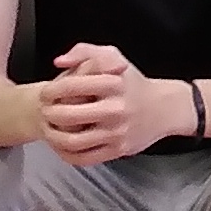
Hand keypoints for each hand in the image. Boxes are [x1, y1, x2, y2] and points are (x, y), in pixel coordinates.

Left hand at [38, 44, 186, 164]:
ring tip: (49, 130)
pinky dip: (67, 155)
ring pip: (74, 141)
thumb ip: (84, 51)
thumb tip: (59, 62)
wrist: (165, 108)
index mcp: (113, 83)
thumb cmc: (133, 82)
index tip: (45, 93)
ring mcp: (117, 132)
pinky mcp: (119, 150)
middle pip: (68, 116)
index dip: (51, 90)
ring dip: (54, 137)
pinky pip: (85, 158)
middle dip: (49, 114)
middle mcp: (116, 108)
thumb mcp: (113, 56)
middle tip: (44, 112)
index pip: (71, 86)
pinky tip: (62, 146)